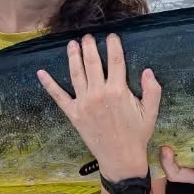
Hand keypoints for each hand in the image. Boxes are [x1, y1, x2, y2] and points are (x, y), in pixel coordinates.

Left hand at [37, 33, 160, 179]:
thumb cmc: (137, 134)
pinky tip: (41, 73)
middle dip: (89, 46)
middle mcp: (98, 93)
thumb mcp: (150, 112)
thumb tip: (147, 70)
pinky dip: (48, 84)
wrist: (120, 157)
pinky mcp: (73, 114)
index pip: (115, 60)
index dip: (113, 45)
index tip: (111, 36)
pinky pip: (58, 96)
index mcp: (118, 91)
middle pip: (92, 62)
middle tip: (88, 37)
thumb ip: (152, 90)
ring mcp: (84, 103)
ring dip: (72, 56)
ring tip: (71, 44)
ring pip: (75, 73)